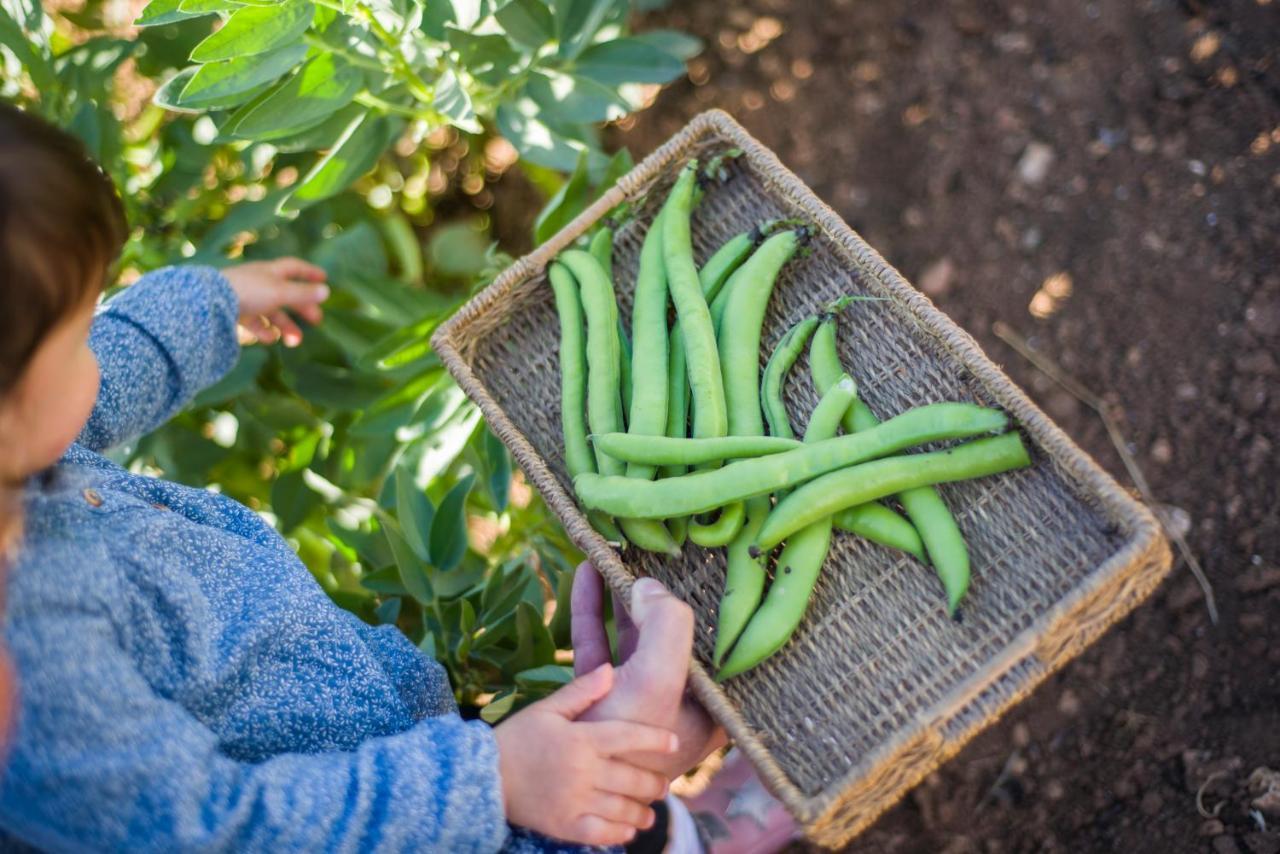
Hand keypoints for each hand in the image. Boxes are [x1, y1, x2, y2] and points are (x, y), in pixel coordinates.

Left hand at [222, 257, 328, 346]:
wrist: (209, 302)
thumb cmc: (249, 292)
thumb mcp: (280, 293)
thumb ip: (303, 294)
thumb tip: (327, 291)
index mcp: (270, 272)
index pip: (294, 268)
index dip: (309, 272)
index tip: (324, 279)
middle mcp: (259, 282)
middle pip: (286, 294)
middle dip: (302, 307)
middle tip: (317, 320)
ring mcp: (246, 298)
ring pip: (271, 312)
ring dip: (285, 326)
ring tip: (294, 341)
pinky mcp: (234, 312)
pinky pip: (254, 322)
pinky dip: (264, 330)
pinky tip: (270, 339)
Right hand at [494, 663, 678, 845]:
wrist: (482, 777)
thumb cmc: (516, 738)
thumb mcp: (547, 708)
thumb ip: (581, 691)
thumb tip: (611, 670)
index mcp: (582, 739)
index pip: (629, 737)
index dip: (655, 740)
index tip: (673, 742)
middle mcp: (583, 771)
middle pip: (632, 778)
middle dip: (653, 783)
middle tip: (664, 785)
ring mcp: (575, 801)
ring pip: (621, 808)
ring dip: (641, 810)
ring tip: (651, 811)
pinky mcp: (564, 825)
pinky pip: (600, 832)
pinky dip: (619, 832)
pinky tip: (629, 828)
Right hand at [572, 565, 727, 779]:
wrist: (551, 775)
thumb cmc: (621, 740)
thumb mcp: (657, 680)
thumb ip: (667, 626)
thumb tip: (652, 587)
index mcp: (706, 711)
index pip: (713, 648)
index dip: (704, 609)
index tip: (694, 571)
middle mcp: (675, 704)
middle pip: (669, 637)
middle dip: (653, 596)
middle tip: (644, 555)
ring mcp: (636, 699)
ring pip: (631, 635)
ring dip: (617, 595)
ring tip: (610, 556)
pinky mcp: (600, 694)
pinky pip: (600, 643)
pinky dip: (593, 610)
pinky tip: (586, 576)